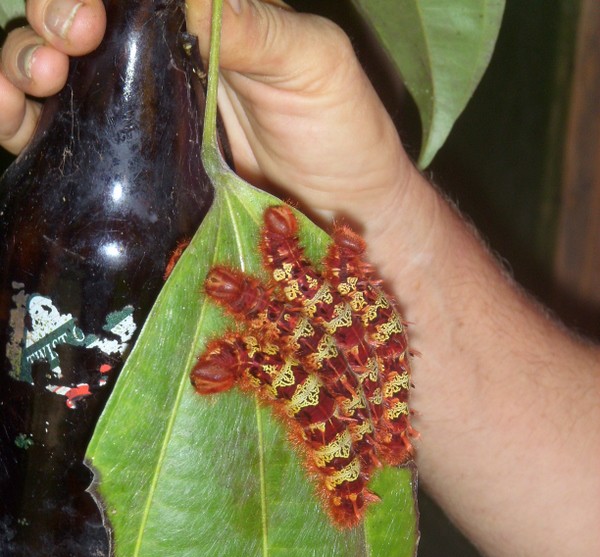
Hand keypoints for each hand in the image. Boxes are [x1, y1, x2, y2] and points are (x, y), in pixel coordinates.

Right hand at [1, 0, 412, 219]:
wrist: (345, 223)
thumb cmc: (342, 135)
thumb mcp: (310, 63)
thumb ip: (249, 24)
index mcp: (201, 20)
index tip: (90, 15)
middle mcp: (159, 62)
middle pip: (75, 22)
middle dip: (50, 20)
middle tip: (64, 49)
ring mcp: (140, 119)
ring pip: (52, 74)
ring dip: (21, 66)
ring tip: (34, 85)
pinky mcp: (131, 173)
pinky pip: (62, 142)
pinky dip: (22, 125)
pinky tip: (16, 124)